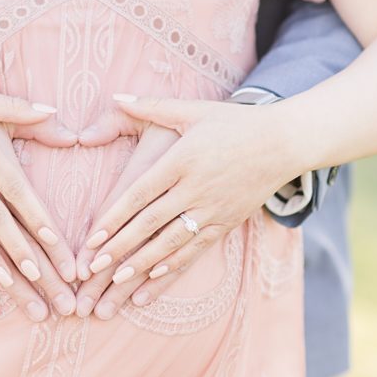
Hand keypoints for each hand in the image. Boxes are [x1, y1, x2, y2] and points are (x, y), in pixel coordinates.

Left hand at [76, 93, 302, 317]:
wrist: (284, 142)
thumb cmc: (234, 122)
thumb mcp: (192, 110)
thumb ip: (151, 106)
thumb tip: (115, 97)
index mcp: (183, 160)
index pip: (141, 194)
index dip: (115, 217)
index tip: (93, 236)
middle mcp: (196, 188)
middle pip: (152, 223)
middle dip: (121, 246)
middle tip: (95, 266)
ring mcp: (213, 209)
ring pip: (173, 242)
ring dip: (143, 263)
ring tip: (117, 280)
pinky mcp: (227, 222)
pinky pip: (197, 249)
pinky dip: (175, 266)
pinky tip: (153, 279)